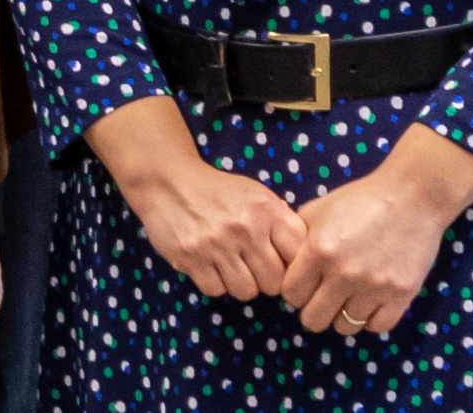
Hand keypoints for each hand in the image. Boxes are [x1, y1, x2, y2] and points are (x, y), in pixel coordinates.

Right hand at [84, 96, 303, 299]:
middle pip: (274, 283)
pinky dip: (215, 283)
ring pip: (246, 291)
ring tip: (232, 267)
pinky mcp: (190, 258)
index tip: (280, 264)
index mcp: (267, 211)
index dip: (292, 266)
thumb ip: (281, 222)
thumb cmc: (219, 191)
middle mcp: (245, 229)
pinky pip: (216, 290)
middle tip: (254, 269)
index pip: (298, 257)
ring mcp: (216, 245)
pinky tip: (210, 266)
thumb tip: (304, 258)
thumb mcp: (257, 195)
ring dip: (241, 284)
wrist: (168, 180)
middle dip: (266, 280)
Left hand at [283, 124, 472, 336]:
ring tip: (349, 298)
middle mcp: (343, 273)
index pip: (291, 295)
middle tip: (324, 297)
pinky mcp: (401, 295)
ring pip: (345, 327)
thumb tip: (279, 262)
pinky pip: (377, 327)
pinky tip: (370, 302)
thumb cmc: (360, 200)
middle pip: (313, 319)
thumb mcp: (318, 210)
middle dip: (314, 310)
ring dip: (343, 315)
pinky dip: (371, 319)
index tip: (305, 285)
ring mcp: (374, 287)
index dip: (295, 292)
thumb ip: (296, 237)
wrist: (411, 196)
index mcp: (318, 251)